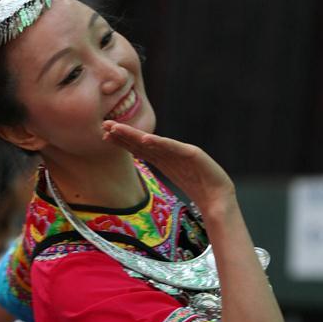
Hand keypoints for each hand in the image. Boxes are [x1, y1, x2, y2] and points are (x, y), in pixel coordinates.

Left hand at [102, 123, 235, 216]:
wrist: (218, 197)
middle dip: (124, 132)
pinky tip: (146, 139)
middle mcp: (170, 151)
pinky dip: (159, 143)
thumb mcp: (171, 173)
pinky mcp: (193, 154)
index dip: (122, 139)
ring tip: (118, 128)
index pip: (139, 146)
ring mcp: (181, 151)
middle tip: (105, 124)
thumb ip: (158, 162)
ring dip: (135, 135)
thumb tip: (138, 152)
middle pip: (143, 141)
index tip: (104, 133)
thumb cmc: (197, 186)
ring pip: (154, 142)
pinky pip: (173, 148)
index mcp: (164, 157)